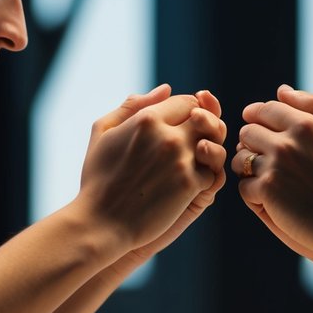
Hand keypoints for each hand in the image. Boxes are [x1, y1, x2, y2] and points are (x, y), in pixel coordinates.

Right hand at [79, 85, 226, 249]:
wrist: (100, 222)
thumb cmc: (98, 177)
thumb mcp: (103, 131)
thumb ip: (133, 105)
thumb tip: (166, 89)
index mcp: (147, 119)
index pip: (188, 102)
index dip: (187, 114)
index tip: (179, 128)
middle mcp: (168, 136)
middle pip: (206, 120)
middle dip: (201, 130)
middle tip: (189, 145)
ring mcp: (181, 161)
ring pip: (214, 145)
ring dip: (206, 153)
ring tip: (189, 163)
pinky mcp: (190, 185)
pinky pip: (213, 173)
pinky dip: (204, 178)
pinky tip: (186, 183)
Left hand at [234, 84, 312, 266]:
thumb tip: (282, 90)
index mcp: (306, 123)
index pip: (266, 109)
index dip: (262, 121)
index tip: (267, 134)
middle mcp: (287, 141)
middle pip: (247, 131)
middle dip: (254, 144)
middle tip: (269, 161)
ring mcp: (274, 166)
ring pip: (240, 158)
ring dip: (249, 169)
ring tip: (270, 180)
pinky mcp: (266, 191)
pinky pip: (244, 185)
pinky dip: (254, 194)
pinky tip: (273, 200)